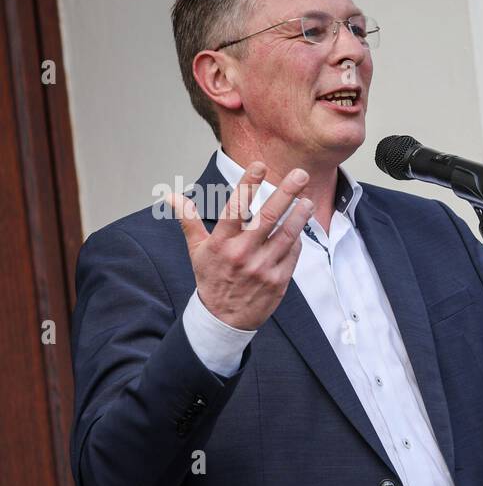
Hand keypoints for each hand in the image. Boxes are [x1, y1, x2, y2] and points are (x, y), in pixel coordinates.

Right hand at [166, 163, 312, 330]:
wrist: (224, 319)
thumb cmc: (212, 280)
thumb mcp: (196, 251)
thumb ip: (189, 221)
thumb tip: (172, 196)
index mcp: (222, 244)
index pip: (235, 208)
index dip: (248, 185)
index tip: (260, 165)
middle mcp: (243, 254)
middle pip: (268, 217)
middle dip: (286, 194)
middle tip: (300, 175)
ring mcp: (263, 268)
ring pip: (286, 235)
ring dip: (299, 215)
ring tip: (307, 200)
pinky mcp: (278, 280)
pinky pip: (292, 254)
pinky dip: (297, 239)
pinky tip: (301, 226)